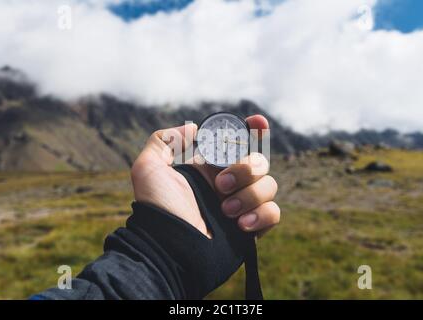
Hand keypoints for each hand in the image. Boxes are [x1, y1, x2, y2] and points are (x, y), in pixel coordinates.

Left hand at [131, 115, 279, 238]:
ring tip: (226, 211)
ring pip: (269, 185)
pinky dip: (262, 214)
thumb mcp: (148, 168)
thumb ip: (165, 140)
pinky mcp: (252, 228)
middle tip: (220, 185)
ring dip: (250, 195)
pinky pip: (274, 212)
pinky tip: (241, 225)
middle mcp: (229, 183)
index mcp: (210, 167)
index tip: (256, 122)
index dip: (253, 129)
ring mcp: (242, 205)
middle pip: (259, 161)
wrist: (167, 249)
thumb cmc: (156, 209)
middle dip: (245, 169)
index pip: (239, 142)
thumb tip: (193, 128)